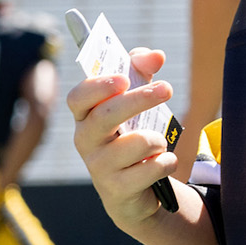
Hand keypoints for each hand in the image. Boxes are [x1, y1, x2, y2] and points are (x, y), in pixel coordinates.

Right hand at [67, 47, 179, 229]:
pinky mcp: (117, 189)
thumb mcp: (136, 98)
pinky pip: (150, 170)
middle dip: (139, 99)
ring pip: (135, 143)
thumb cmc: (132, 134)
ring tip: (160, 142)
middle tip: (167, 87)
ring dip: (157, 139)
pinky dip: (166, 162)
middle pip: (105, 116)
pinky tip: (164, 162)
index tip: (123, 78)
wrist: (135, 188)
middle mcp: (86, 140)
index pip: (78, 97)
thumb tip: (157, 55)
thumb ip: (142, 70)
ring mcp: (99, 167)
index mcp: (85, 116)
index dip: (98, 86)